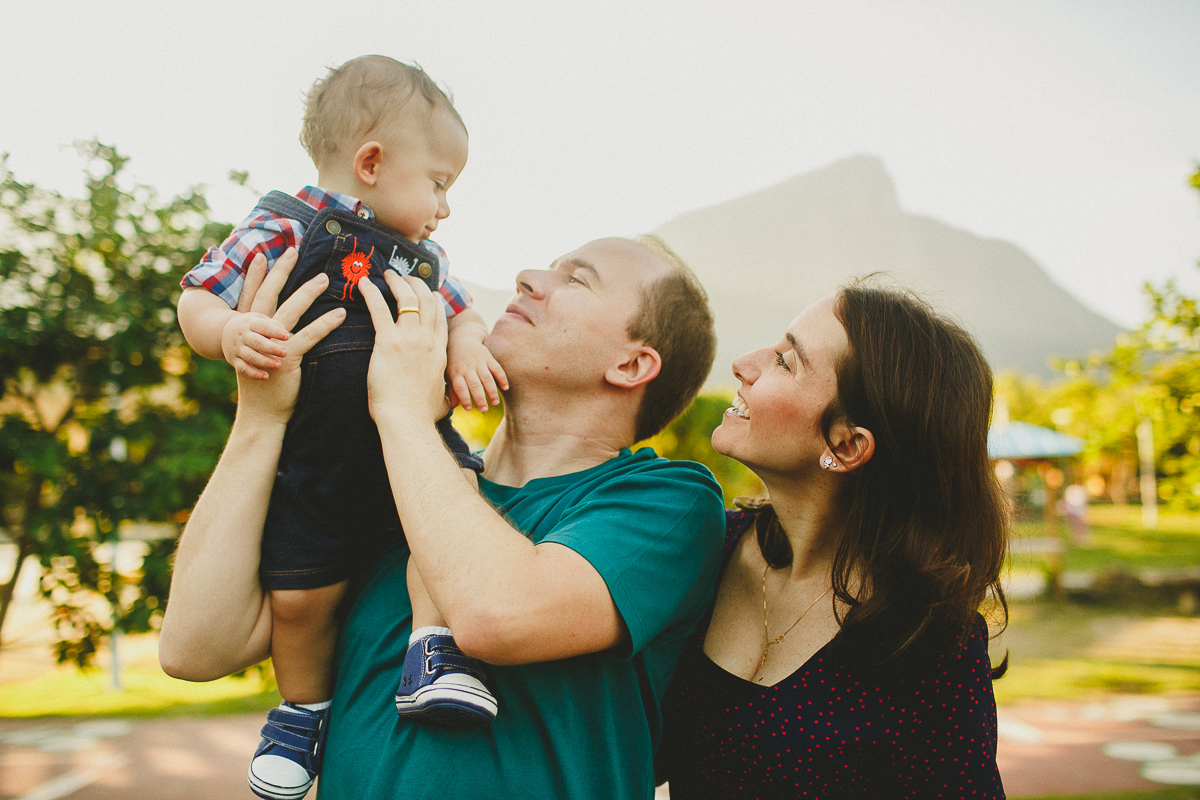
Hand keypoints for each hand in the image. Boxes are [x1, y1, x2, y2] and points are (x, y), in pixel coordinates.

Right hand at [221, 311, 288, 379]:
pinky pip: (243, 368)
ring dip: (265, 362)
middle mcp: (242, 336)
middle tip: (285, 353)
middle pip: (256, 342)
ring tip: (278, 365)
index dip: (275, 331)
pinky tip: (266, 376)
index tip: (287, 336)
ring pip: (250, 356)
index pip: (262, 326)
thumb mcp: (261, 320)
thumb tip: (285, 333)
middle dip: (271, 348)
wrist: (225, 332)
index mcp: (250, 323)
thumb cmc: (252, 326)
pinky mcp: (234, 360)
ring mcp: (237, 348)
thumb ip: (274, 325)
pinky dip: (254, 373)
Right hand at [233, 248, 345, 423]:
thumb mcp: (265, 357)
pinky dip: (325, 323)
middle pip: (269, 295)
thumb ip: (270, 337)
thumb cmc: (268, 386)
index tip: (262, 253)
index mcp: (250, 330)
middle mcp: (257, 334)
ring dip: (308, 292)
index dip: (257, 275)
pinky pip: (308, 336)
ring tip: (325, 278)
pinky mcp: (286, 358)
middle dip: (280, 271)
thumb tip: (282, 325)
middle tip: (293, 250)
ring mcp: (270, 345)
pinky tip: (340, 313)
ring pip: (290, 311)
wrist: (262, 414)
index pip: (253, 296)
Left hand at [358, 272, 450, 423]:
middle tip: (405, 277)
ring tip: (387, 274)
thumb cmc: (421, 415)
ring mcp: (409, 339)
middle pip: (426, 302)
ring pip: (406, 299)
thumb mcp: (441, 400)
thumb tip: (446, 402)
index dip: (433, 300)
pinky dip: (372, 293)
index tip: (428, 291)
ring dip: (397, 282)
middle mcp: (427, 340)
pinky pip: (380, 310)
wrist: (407, 419)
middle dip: (416, 284)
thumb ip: (443, 394)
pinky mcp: (388, 342)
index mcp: (439, 352)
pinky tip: (365, 283)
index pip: (439, 317)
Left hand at [446, 335, 506, 411]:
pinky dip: (502, 378)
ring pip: (487, 378)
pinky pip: (497, 369)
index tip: (468, 409)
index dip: (465, 398)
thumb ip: (451, 390)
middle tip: (484, 410)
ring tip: (495, 403)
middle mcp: (468, 368)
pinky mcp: (488, 357)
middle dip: (480, 398)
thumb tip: (453, 406)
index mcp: (456, 373)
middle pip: (475, 385)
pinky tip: (505, 388)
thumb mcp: (449, 375)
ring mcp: (479, 362)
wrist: (461, 340)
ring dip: (492, 392)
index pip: (460, 388)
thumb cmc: (454, 362)